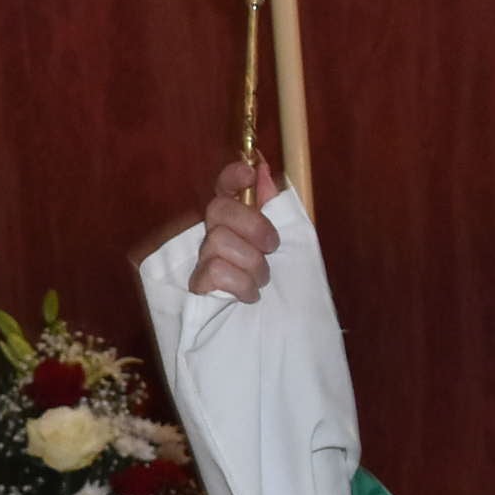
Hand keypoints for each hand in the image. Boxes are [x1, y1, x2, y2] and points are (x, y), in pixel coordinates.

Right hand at [187, 157, 284, 300]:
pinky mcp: (200, 286)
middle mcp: (217, 234)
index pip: (224, 187)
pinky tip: (249, 295)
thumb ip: (276, 207)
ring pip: (218, 240)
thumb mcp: (294, 240)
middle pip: (217, 209)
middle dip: (252, 225)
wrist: (286, 326)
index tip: (249, 175)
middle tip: (273, 246)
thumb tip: (263, 168)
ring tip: (262, 280)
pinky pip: (212, 270)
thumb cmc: (289, 282)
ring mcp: (205, 259)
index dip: (232, 176)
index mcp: (240, 220)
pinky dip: (239, 283)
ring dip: (251, 263)